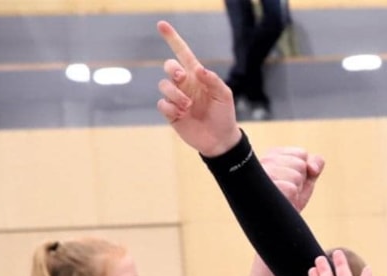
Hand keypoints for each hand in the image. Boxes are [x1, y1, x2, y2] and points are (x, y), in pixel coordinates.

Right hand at [155, 21, 242, 156]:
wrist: (220, 140)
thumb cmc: (224, 115)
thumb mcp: (225, 96)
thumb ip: (213, 80)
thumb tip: (198, 69)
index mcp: (197, 77)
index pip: (183, 54)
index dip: (173, 39)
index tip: (162, 25)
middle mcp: (185, 85)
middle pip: (169, 67)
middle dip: (172, 70)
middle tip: (181, 79)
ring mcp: (176, 98)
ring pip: (163, 85)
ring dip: (176, 95)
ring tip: (188, 106)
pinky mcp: (170, 113)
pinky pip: (162, 104)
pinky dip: (171, 107)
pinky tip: (182, 115)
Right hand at [260, 147, 325, 211]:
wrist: (274, 228)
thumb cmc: (288, 203)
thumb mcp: (305, 182)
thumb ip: (314, 166)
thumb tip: (312, 168)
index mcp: (272, 155)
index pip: (302, 154)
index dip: (303, 172)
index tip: (291, 182)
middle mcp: (262, 160)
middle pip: (300, 164)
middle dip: (299, 181)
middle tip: (286, 192)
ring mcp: (260, 173)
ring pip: (296, 175)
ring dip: (294, 191)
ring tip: (282, 197)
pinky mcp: (262, 186)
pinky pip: (290, 188)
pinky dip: (290, 199)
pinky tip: (279, 202)